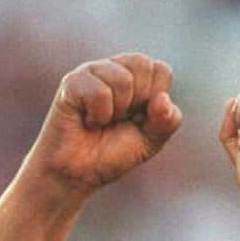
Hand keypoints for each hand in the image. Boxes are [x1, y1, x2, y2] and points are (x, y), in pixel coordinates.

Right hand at [21, 53, 182, 197]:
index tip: (137, 119)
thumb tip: (163, 99)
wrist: (77, 175)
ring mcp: (91, 72)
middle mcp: (113, 68)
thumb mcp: (150, 141)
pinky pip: (100, 92)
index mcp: (135, 76)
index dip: (155, 99)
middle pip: (143, 65)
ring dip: (116, 111)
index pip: (161, 70)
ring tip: (101, 122)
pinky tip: (87, 121)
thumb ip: (167, 122)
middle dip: (137, 101)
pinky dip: (99, 115)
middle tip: (118, 119)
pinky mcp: (72, 83)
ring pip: (123, 79)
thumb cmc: (110, 155)